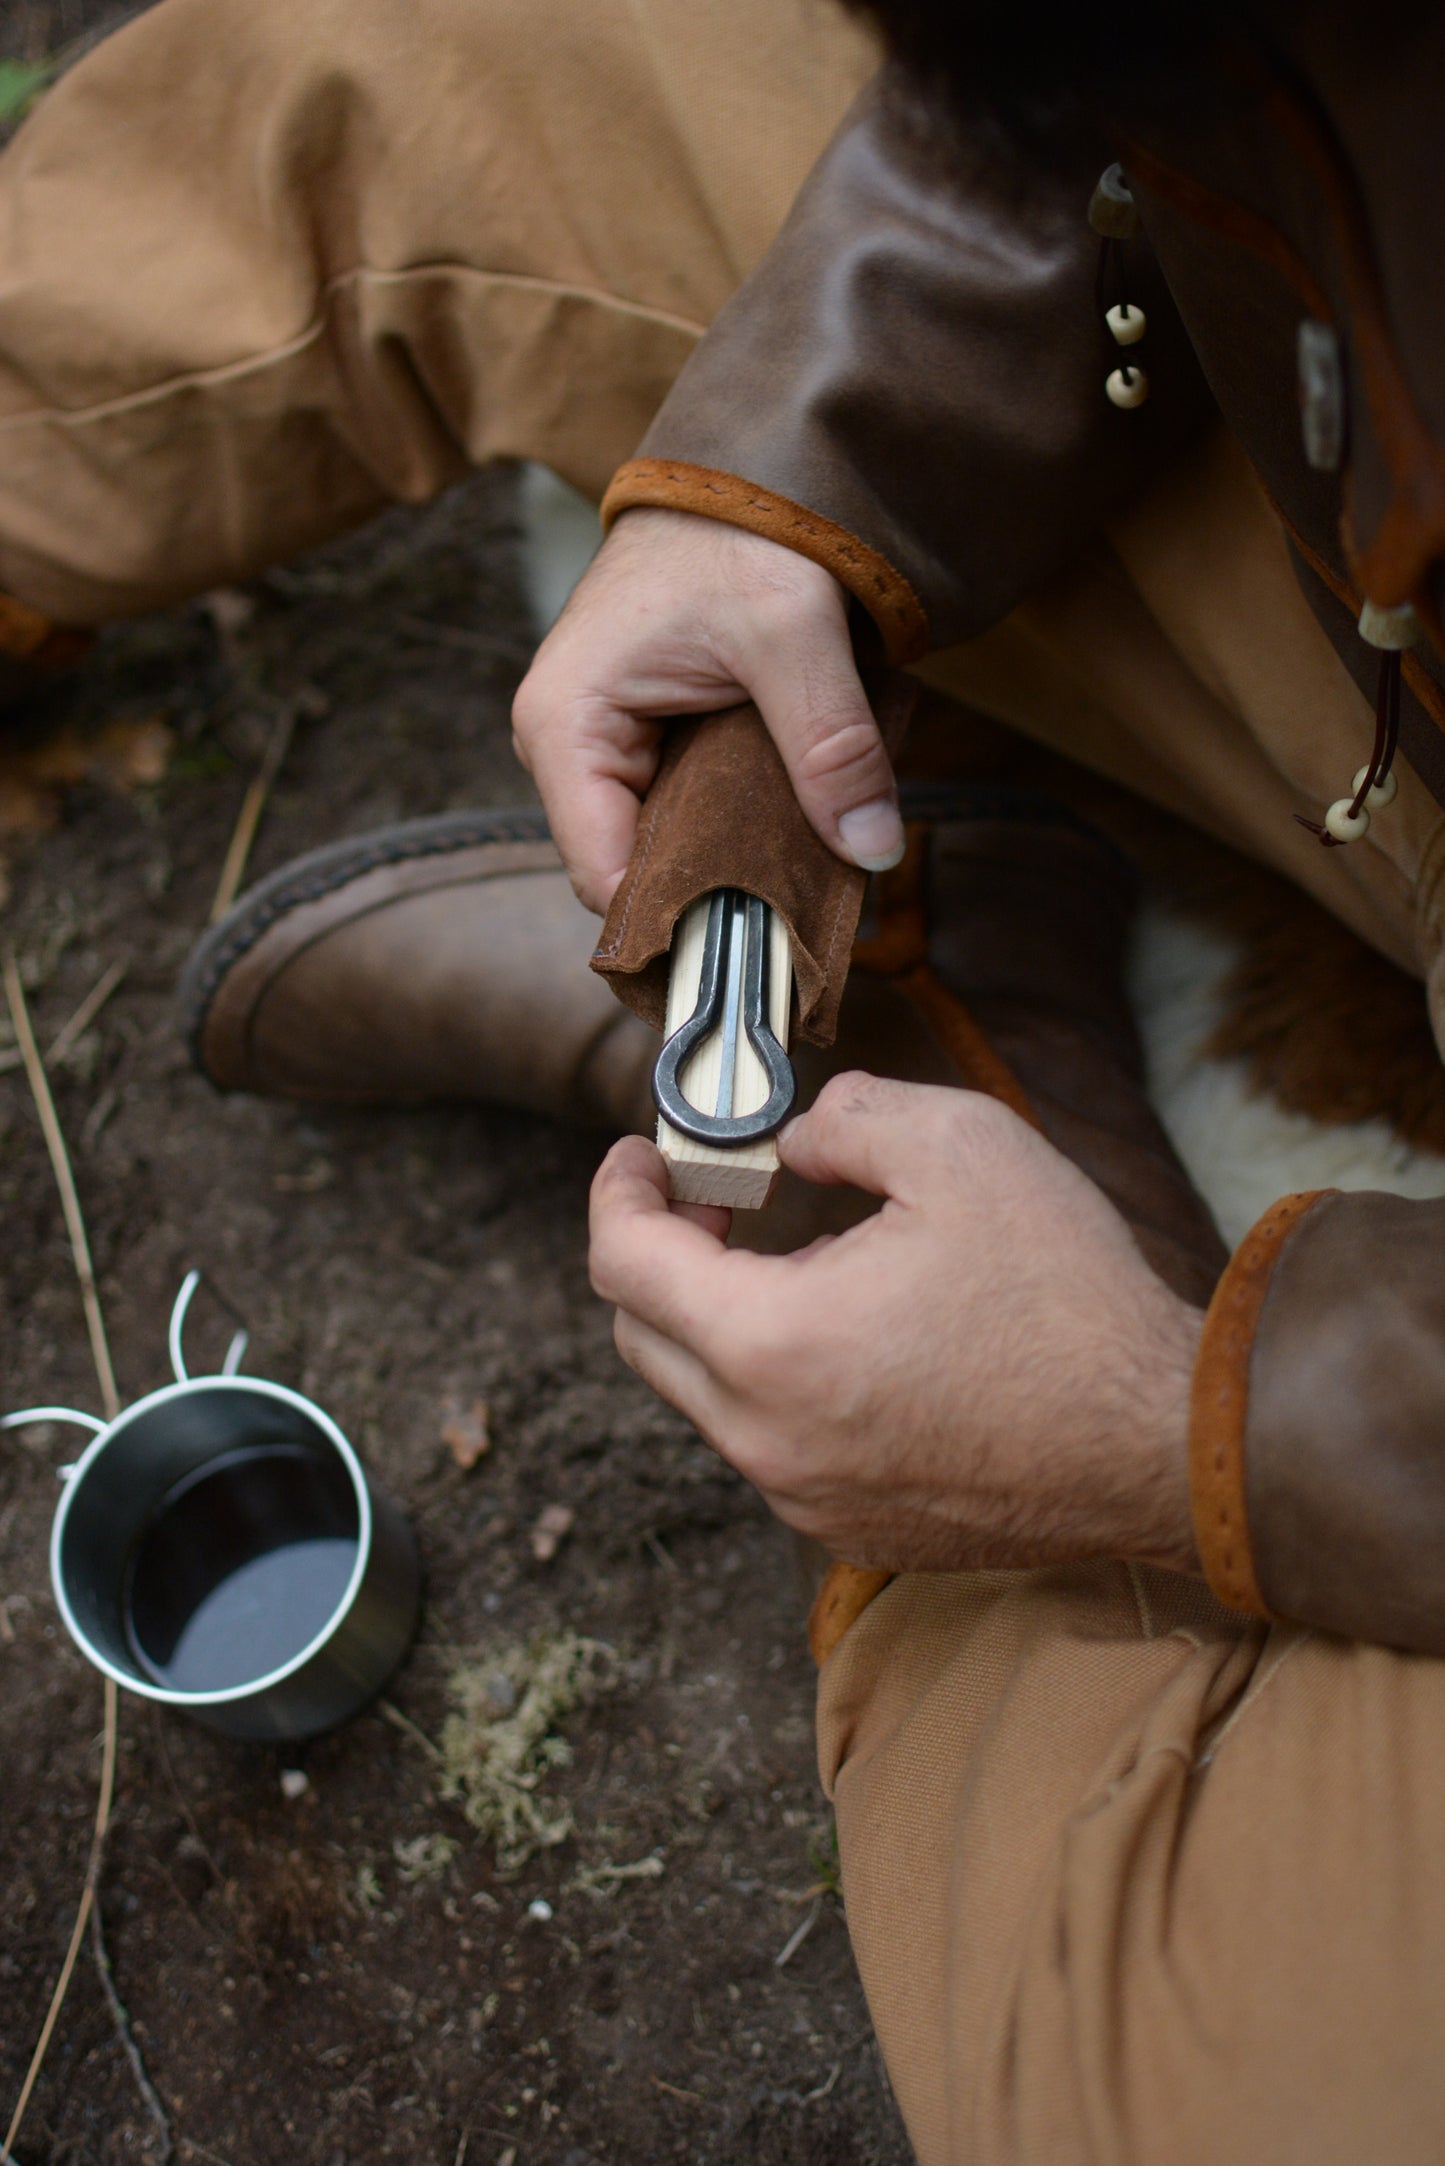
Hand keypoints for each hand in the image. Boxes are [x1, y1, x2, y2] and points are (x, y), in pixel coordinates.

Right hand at [511, 508, 904, 914]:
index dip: (678, 925)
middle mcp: (564, 749)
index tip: (760, 950)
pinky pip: (684, 814)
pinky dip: (737, 832)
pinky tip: (791, 842)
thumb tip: (872, 848)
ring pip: (663, 850)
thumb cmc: (738, 531)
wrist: (736, 470)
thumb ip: (830, 744)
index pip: (605, 880)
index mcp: (564, 728)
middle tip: (797, 931)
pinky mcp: (642, 741)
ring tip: (803, 887)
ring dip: (731, 869)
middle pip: (633, 874)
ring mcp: (601, 748)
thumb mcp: (793, 632)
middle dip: (712, 904)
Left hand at [589, 1074, 1203, 1574]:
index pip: (623, 1264)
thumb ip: (845, 1118)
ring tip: (812, 1260)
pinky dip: (777, 1382)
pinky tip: (858, 1339)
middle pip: (642, 1337)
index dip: (618, 1191)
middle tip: (717, 1198)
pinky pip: (771, 1446)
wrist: (1165, 1445)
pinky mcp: (850, 1532)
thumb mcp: (959, 1144)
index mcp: (771, 1345)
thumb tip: (795, 1142)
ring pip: (707, 1397)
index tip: (642, 1154)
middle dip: (659, 1253)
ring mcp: (805, 1500)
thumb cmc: (1067, 1296)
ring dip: (724, 1320)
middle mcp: (766, 1441)